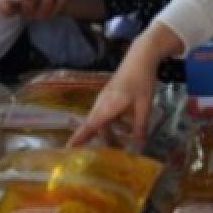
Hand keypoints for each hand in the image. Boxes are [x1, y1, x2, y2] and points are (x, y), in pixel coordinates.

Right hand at [0, 0, 72, 19]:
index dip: (6, 9)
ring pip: (45, 10)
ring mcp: (44, 12)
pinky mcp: (57, 9)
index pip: (9, 11)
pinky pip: (60, 6)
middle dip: (28, 1)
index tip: (3, 2)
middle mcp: (30, 12)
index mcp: (18, 7)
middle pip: (27, 11)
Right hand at [66, 23, 180, 146]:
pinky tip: (128, 127)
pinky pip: (107, 114)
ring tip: (122, 144)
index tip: (67, 149)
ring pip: (103, 121)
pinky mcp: (110, 95)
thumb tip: (138, 145)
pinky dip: (114, 123)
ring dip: (110, 132)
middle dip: (101, 141)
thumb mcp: (145, 106)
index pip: (89, 126)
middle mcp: (102, 103)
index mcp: (107, 107)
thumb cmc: (141, 80)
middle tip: (111, 154)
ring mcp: (105, 99)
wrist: (140, 57)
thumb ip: (140, 126)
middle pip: (96, 127)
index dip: (79, 138)